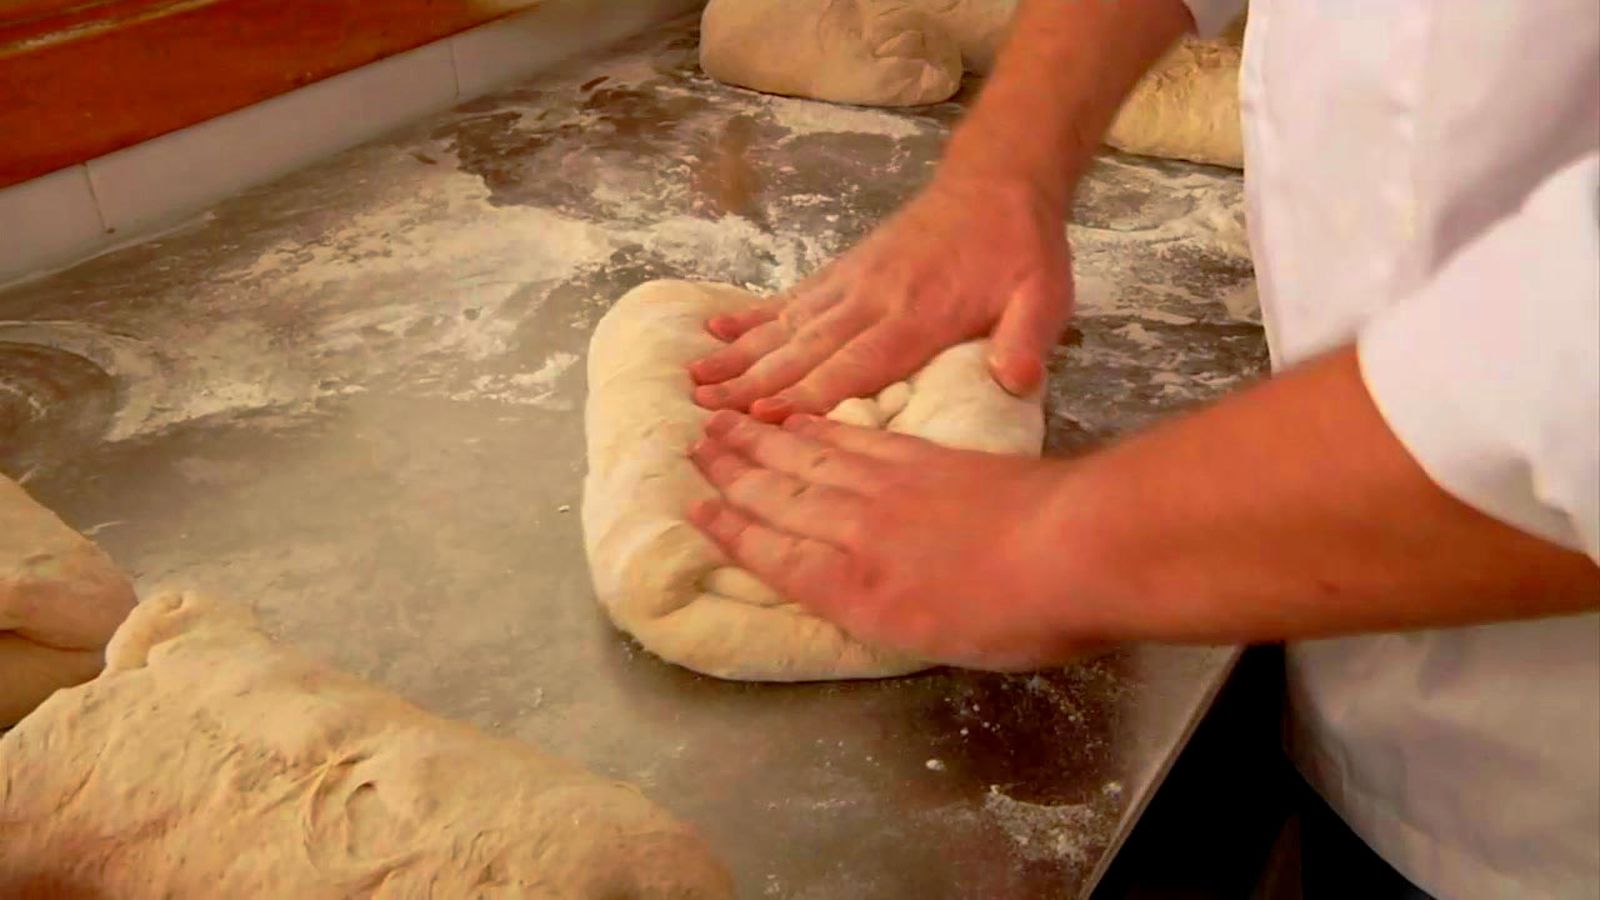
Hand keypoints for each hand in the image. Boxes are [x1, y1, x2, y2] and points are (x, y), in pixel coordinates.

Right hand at [686, 410, 1097, 669]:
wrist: (1078, 545)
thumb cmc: (1021, 615)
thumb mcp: (935, 640)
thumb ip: (878, 612)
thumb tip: (852, 591)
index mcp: (856, 589)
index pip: (776, 553)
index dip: (732, 532)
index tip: (694, 509)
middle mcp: (860, 531)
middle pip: (782, 498)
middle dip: (734, 475)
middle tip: (694, 447)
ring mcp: (892, 486)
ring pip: (810, 461)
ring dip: (763, 443)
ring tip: (726, 423)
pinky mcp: (926, 458)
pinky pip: (856, 438)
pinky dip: (820, 429)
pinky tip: (801, 422)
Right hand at [688, 172, 1072, 421]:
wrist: (998, 182)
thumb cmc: (1021, 252)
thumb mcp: (1044, 296)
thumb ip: (1026, 339)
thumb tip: (1015, 382)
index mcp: (918, 319)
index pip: (854, 366)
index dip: (808, 395)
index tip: (763, 420)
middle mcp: (874, 301)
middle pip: (804, 350)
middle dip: (753, 384)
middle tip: (704, 413)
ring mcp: (853, 282)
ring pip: (787, 325)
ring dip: (739, 354)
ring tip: (695, 379)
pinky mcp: (845, 269)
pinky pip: (792, 297)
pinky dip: (752, 315)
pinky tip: (716, 327)